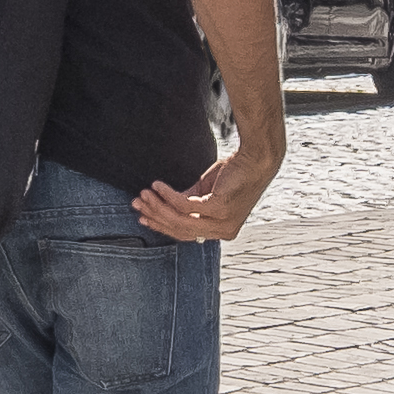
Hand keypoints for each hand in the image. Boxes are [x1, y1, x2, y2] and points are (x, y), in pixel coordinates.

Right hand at [137, 133, 283, 243]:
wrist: (256, 159)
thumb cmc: (235, 173)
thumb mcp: (207, 192)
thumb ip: (189, 202)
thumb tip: (164, 204)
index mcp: (221, 230)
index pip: (185, 234)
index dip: (162, 225)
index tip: (143, 216)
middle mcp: (223, 231)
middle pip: (180, 229)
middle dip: (155, 216)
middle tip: (138, 203)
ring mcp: (223, 222)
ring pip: (180, 220)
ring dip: (158, 206)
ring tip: (145, 194)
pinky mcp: (220, 208)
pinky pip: (185, 205)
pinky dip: (168, 195)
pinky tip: (158, 186)